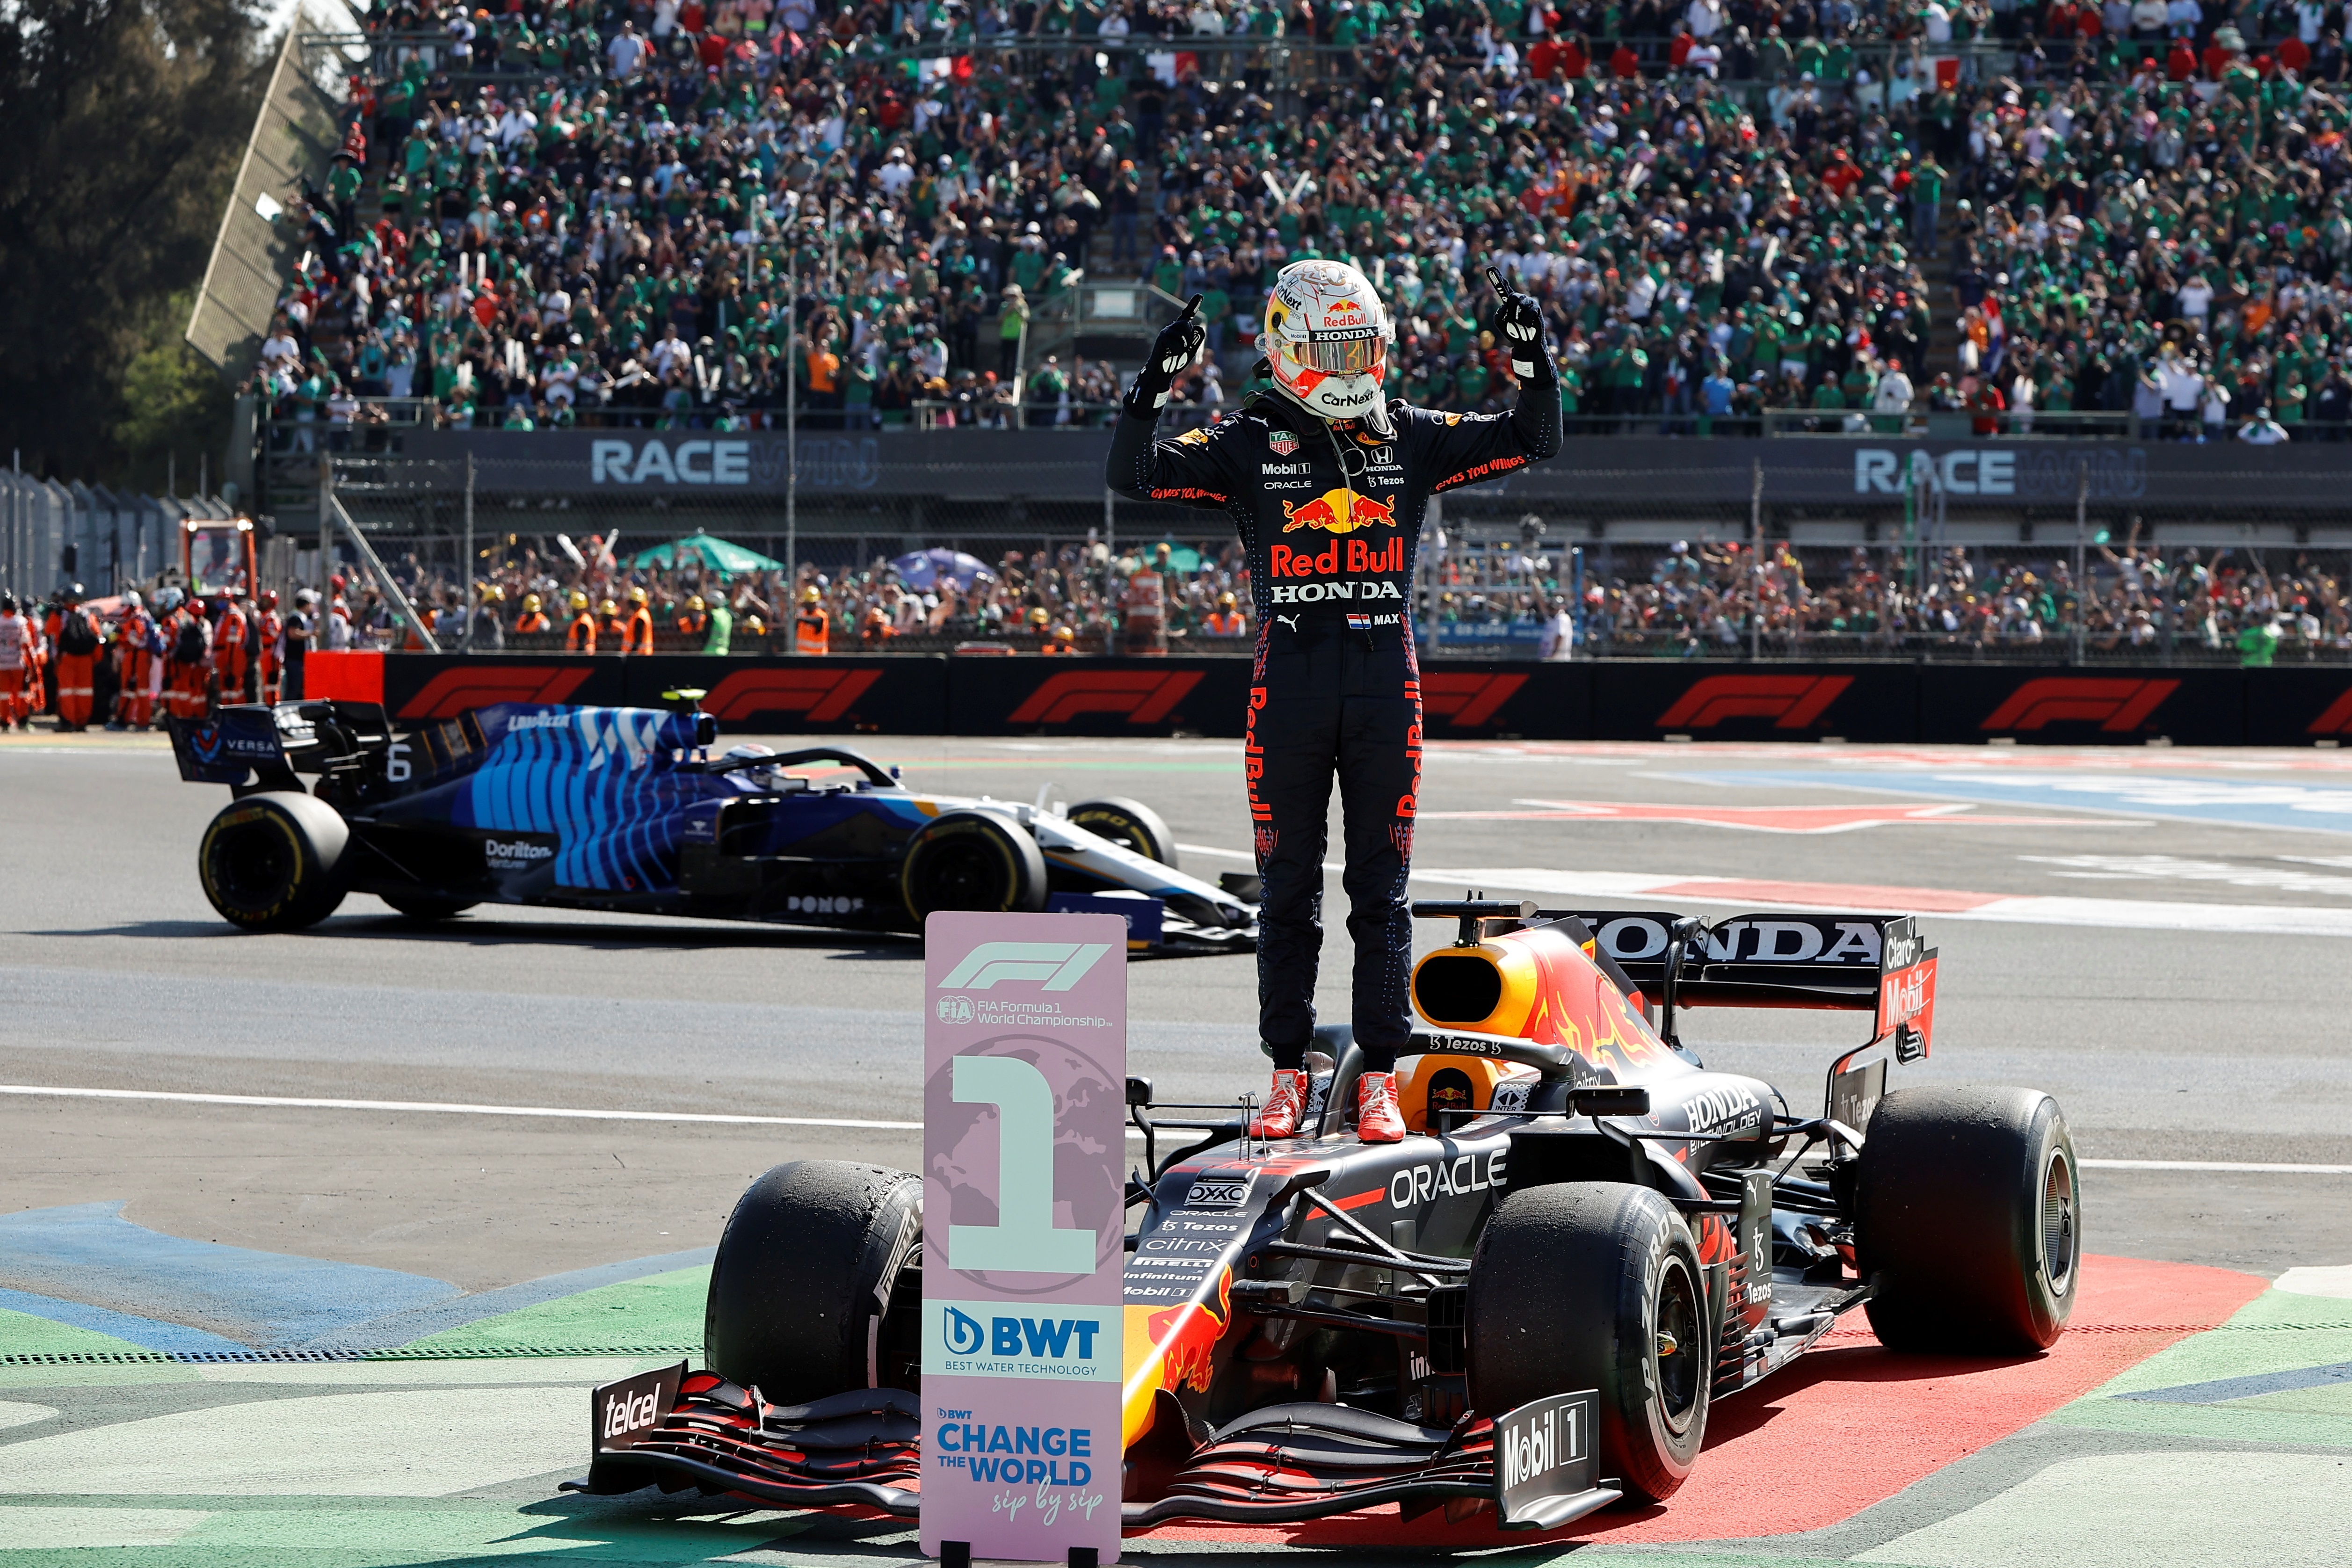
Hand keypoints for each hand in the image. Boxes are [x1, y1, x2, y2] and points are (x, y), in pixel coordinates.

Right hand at [1128, 294, 1204, 412]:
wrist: (1162, 371)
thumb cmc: (1175, 360)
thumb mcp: (1190, 350)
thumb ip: (1196, 339)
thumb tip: (1199, 328)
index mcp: (1180, 330)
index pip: (1187, 315)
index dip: (1193, 305)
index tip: (1200, 295)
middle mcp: (1172, 328)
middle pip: (1187, 324)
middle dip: (1189, 338)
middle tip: (1185, 348)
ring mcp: (1166, 332)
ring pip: (1183, 333)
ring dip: (1184, 346)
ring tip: (1177, 353)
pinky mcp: (1162, 339)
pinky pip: (1177, 343)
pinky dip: (1177, 351)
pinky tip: (1171, 354)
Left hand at [1486, 266, 1549, 381]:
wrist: (1525, 343)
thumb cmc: (1513, 331)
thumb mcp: (1500, 324)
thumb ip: (1498, 314)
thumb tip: (1505, 306)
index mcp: (1508, 302)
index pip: (1503, 288)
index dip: (1497, 278)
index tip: (1490, 268)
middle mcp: (1519, 299)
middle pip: (1512, 296)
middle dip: (1511, 309)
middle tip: (1513, 319)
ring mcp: (1528, 302)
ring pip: (1519, 303)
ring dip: (1517, 318)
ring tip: (1520, 324)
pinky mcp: (1536, 308)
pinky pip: (1528, 312)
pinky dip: (1525, 322)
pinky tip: (1527, 325)